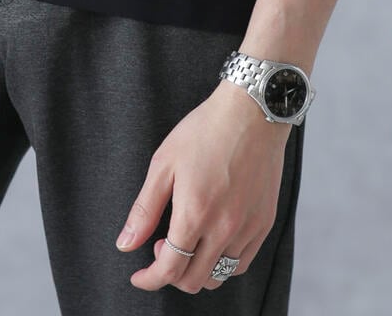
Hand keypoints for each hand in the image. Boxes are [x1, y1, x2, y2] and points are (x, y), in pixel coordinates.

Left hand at [114, 82, 291, 293]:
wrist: (251, 112)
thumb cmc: (205, 131)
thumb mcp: (164, 164)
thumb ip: (145, 210)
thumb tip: (126, 244)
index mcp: (195, 214)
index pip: (169, 269)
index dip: (149, 279)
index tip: (139, 275)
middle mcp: (224, 228)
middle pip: (194, 279)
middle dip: (170, 274)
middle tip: (162, 247)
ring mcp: (248, 228)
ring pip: (219, 275)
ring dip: (197, 270)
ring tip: (188, 241)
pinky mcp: (265, 223)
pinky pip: (242, 262)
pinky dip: (223, 262)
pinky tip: (212, 240)